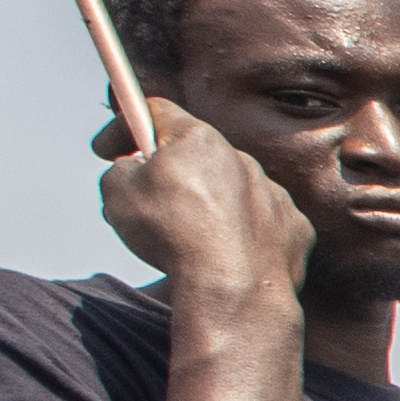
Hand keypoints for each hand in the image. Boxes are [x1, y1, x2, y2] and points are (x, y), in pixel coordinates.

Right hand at [94, 95, 313, 308]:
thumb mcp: (116, 192)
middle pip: (197, 156)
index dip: (125, 126)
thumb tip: (133, 172)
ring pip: (231, 192)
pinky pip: (261, 225)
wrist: (232, 288)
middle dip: (170, 174)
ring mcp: (274, 194)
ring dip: (209, 207)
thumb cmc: (172, 237)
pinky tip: (226, 258)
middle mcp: (242, 159)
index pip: (156, 113)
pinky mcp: (293, 228)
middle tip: (148, 202)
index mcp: (198, 140)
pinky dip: (243, 237)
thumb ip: (121, 171)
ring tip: (189, 242)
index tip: (106, 149)